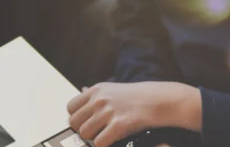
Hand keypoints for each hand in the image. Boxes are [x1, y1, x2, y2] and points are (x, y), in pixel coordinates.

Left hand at [67, 82, 200, 146]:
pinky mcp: (118, 125)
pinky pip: (99, 143)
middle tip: (97, 132)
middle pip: (75, 123)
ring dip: (94, 139)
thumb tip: (82, 90)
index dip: (77, 118)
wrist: (158, 100)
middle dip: (84, 130)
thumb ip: (96, 93)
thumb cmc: (137, 96)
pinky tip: (113, 140)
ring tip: (106, 135)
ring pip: (85, 134)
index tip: (86, 122)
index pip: (71, 107)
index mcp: (97, 90)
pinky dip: (104, 145)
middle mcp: (100, 99)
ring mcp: (109, 111)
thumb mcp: (114, 88)